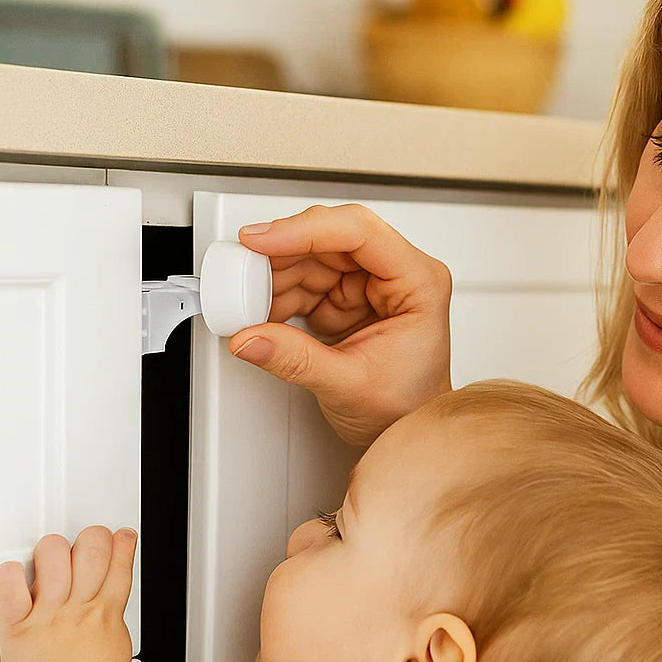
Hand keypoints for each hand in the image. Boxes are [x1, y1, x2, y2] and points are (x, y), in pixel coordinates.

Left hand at [0, 527, 136, 661]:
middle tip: (88, 542)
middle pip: (92, 551)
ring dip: (54, 549)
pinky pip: (9, 585)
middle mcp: (78, 609)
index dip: (123, 544)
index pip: (120, 566)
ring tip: (52, 557)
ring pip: (52, 557)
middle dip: (94, 537)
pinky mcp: (16, 625)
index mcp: (106, 615)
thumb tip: (109, 601)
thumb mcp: (118, 647)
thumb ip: (112, 617)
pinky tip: (16, 574)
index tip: (121, 536)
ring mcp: (47, 615)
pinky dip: (10, 573)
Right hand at [230, 203, 452, 447]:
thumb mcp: (349, 386)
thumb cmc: (406, 408)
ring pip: (312, 258)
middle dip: (281, 255)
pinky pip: (307, 282)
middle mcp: (397, 275)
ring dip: (275, 278)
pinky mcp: (348, 300)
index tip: (262, 239)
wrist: (406, 431)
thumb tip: (250, 338)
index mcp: (418, 283)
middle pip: (330, 239)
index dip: (306, 230)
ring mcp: (371, 286)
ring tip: (250, 302)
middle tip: (243, 272)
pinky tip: (263, 312)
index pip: (359, 233)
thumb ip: (295, 360)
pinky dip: (279, 296)